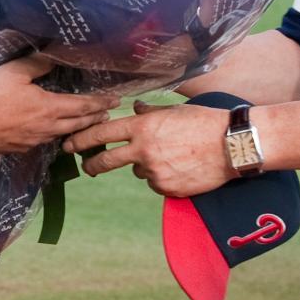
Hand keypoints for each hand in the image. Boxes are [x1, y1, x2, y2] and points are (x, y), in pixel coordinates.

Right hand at [0, 56, 119, 153]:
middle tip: (106, 113)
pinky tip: (54, 132)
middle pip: (78, 124)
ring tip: (86, 123)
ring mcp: (35, 141)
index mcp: (50, 108)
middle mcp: (48, 128)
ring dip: (78, 128)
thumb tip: (55, 58)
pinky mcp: (22, 148)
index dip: (100, 103)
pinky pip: (46, 141)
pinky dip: (58, 135)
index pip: (83, 106)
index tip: (114, 101)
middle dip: (94, 118)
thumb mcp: (16, 71)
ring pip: (63, 134)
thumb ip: (39, 64)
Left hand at [62, 100, 233, 196]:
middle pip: (105, 161)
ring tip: (171, 156)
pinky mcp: (167, 189)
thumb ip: (150, 113)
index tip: (69, 144)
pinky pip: (156, 184)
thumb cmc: (204, 122)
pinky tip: (181, 167)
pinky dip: (163, 178)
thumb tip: (136, 110)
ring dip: (145, 166)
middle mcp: (143, 151)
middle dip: (92, 165)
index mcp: (143, 127)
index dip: (81, 139)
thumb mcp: (174, 111)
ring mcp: (154, 172)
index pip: (102, 133)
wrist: (231, 145)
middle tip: (88, 167)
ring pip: (137, 171)